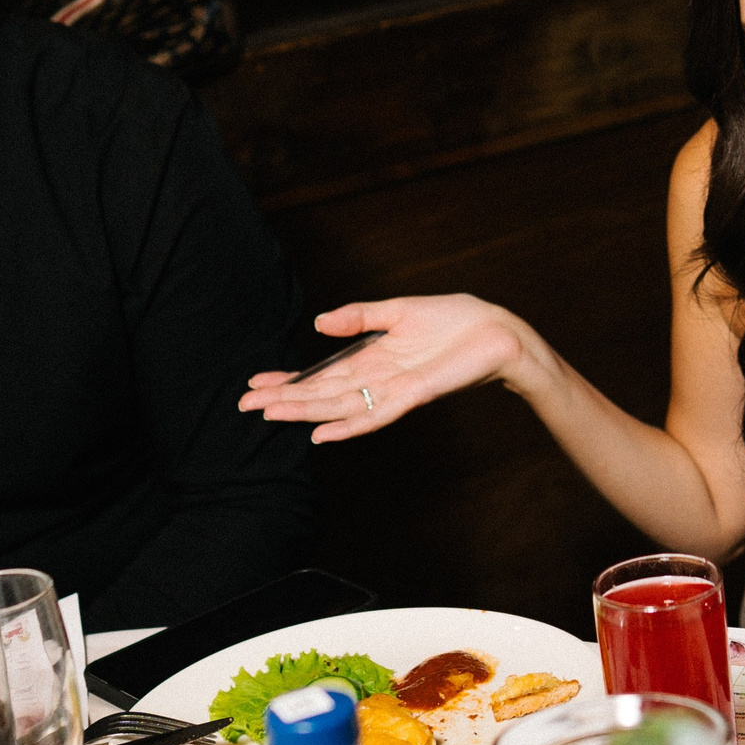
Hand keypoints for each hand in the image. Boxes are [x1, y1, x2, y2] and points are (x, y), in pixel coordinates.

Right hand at [240, 296, 529, 442]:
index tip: (255, 386)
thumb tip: (319, 322)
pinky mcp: (414, 395)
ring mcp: (394, 391)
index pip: (322, 375)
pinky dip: (347, 425)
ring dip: (305, 413)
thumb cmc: (456, 322)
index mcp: (373, 359)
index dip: (289, 382)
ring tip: (270, 415)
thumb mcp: (399, 311)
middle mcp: (378, 380)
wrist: (499, 333)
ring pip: (340, 407)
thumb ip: (360, 317)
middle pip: (323, 395)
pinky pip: (375, 415)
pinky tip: (321, 433)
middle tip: (245, 406)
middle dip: (285, 400)